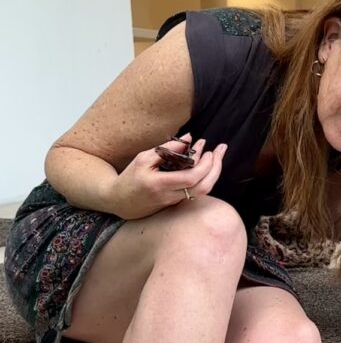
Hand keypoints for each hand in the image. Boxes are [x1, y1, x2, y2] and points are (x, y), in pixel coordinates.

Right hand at [110, 136, 226, 219]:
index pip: (191, 178)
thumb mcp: (143, 159)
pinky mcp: (177, 203)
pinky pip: (196, 191)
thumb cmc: (130, 178)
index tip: (206, 148)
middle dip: (216, 168)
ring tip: (216, 156)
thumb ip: (166, 150)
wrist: (119, 202)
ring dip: (214, 173)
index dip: (204, 164)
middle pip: (203, 187)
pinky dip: (205, 177)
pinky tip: (206, 164)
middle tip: (219, 150)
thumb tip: (189, 139)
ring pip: (203, 192)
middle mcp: (170, 196)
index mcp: (159, 184)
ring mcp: (175, 202)